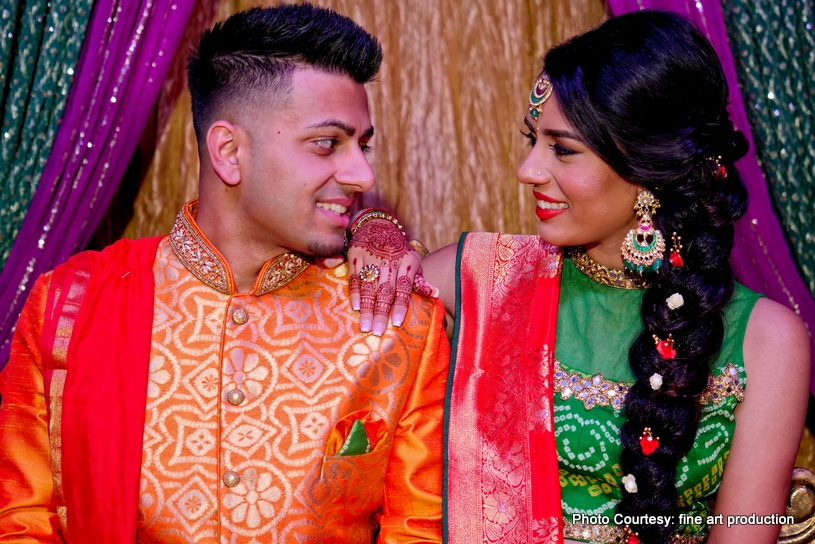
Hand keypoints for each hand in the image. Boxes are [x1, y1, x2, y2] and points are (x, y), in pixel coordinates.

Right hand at [348, 219, 432, 334]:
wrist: (378, 225)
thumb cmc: (398, 251)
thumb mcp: (412, 262)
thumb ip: (420, 281)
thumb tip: (435, 295)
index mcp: (407, 262)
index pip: (404, 288)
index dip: (400, 306)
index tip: (396, 323)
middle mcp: (390, 260)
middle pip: (385, 290)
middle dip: (381, 312)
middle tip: (377, 332)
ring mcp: (372, 257)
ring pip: (369, 286)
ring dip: (367, 308)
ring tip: (365, 326)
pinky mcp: (356, 255)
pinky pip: (355, 278)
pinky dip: (355, 293)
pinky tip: (356, 308)